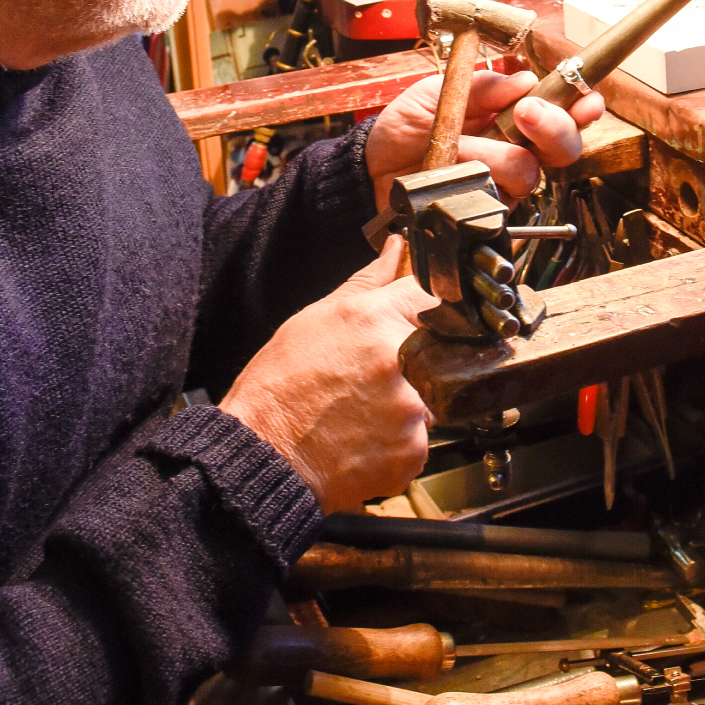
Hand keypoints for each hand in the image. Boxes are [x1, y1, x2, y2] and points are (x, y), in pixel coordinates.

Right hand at [219, 237, 433, 512]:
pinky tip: (366, 438)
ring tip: (364, 412)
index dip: (425, 310)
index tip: (416, 323)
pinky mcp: (414, 449)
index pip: (432, 296)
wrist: (263, 454)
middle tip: (373, 380)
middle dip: (418, 362)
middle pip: (441, 351)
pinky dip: (400, 440)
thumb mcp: (316, 319)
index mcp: (375, 319)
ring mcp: (410, 408)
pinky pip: (422, 438)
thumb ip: (367, 283)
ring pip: (434, 398)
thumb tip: (395, 250)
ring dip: (408, 404)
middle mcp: (400, 360)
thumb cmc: (280, 388)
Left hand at [365, 68, 604, 211]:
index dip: (581, 106)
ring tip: (461, 145)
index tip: (586, 100)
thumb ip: (480, 85)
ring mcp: (502, 182)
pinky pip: (499, 200)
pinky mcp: (485, 209)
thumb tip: (523, 80)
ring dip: (496, 155)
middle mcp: (517, 148)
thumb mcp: (437, 92)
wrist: (372, 166)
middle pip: (564, 146)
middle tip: (528, 114)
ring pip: (530, 172)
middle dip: (554, 128)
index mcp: (512, 114)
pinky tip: (456, 170)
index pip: (562, 111)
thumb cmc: (407, 125)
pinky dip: (476, 181)